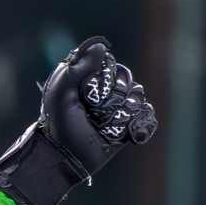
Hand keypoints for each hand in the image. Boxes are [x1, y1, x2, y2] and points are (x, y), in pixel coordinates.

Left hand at [0, 36, 157, 204]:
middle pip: (128, 81)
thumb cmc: (59, 126)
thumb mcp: (61, 94)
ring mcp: (119, 110)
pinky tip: (120, 133)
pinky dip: (137, 124)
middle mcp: (107, 93)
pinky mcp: (130, 126)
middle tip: (95, 113)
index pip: (113, 67)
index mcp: (91, 82)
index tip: (90, 93)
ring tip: (104, 126)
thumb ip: (77, 69)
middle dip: (113, 97)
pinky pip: (146, 116)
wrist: (66, 159)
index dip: (105, 78)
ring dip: (122, 113)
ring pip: (138, 98)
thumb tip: (101, 46)